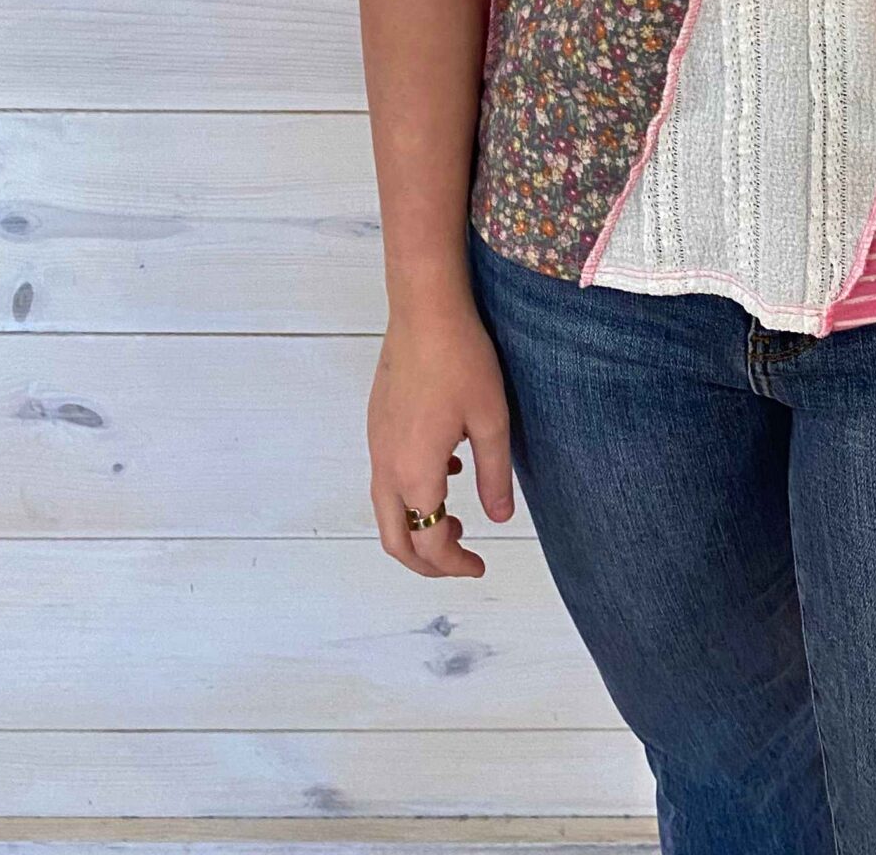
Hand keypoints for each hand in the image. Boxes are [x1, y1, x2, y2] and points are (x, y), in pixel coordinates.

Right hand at [367, 298, 516, 578]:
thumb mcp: (492, 421)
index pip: (429, 543)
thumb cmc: (462, 360)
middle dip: (426, 561)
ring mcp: (376, 442)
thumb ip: (495, 477)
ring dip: (417, 526)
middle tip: (461, 556)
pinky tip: (446, 468)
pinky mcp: (377, 422)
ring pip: (386, 509)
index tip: (480, 566)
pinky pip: (386, 477)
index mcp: (414, 474)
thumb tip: (499, 518)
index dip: (454, 564)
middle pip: (394, 538)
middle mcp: (386, 465)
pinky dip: (410, 493)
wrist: (424, 309)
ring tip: (456, 517)